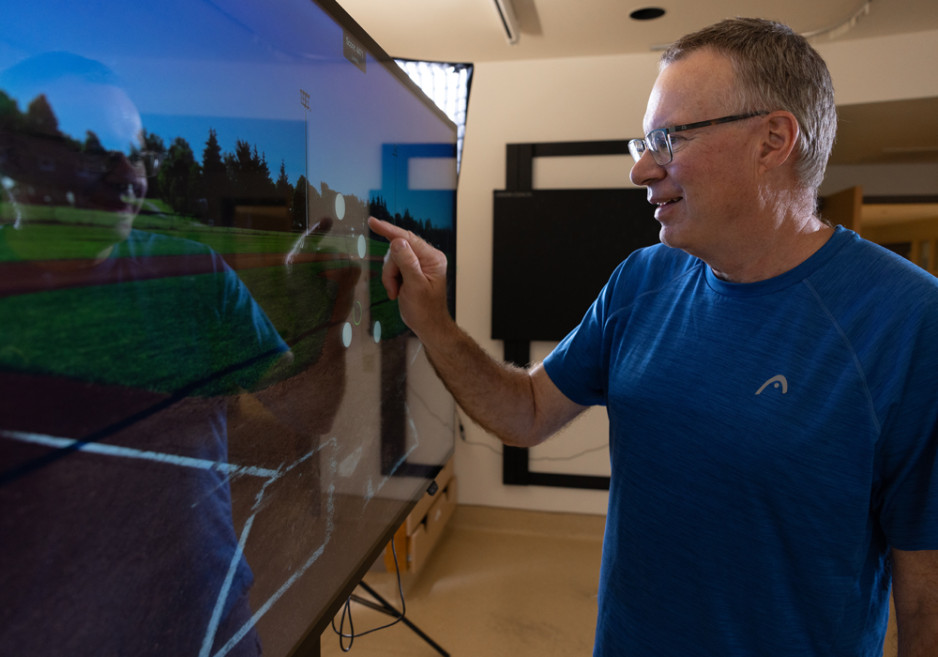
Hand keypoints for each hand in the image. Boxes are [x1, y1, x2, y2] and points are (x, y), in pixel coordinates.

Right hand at [368, 216, 450, 341]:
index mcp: (432, 258)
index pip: (408, 238)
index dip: (389, 230)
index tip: (373, 222)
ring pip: (392, 259)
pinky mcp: (411, 270)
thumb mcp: (415, 286)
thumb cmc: (425, 310)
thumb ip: (406, 263)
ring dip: (390, 276)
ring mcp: (419, 263)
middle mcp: (427, 257)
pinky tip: (397, 291)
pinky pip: (393, 267)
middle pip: (397, 249)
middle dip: (391, 269)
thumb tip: (397, 242)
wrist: (428, 326)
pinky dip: (390, 279)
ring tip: (396, 291)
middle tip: (394, 287)